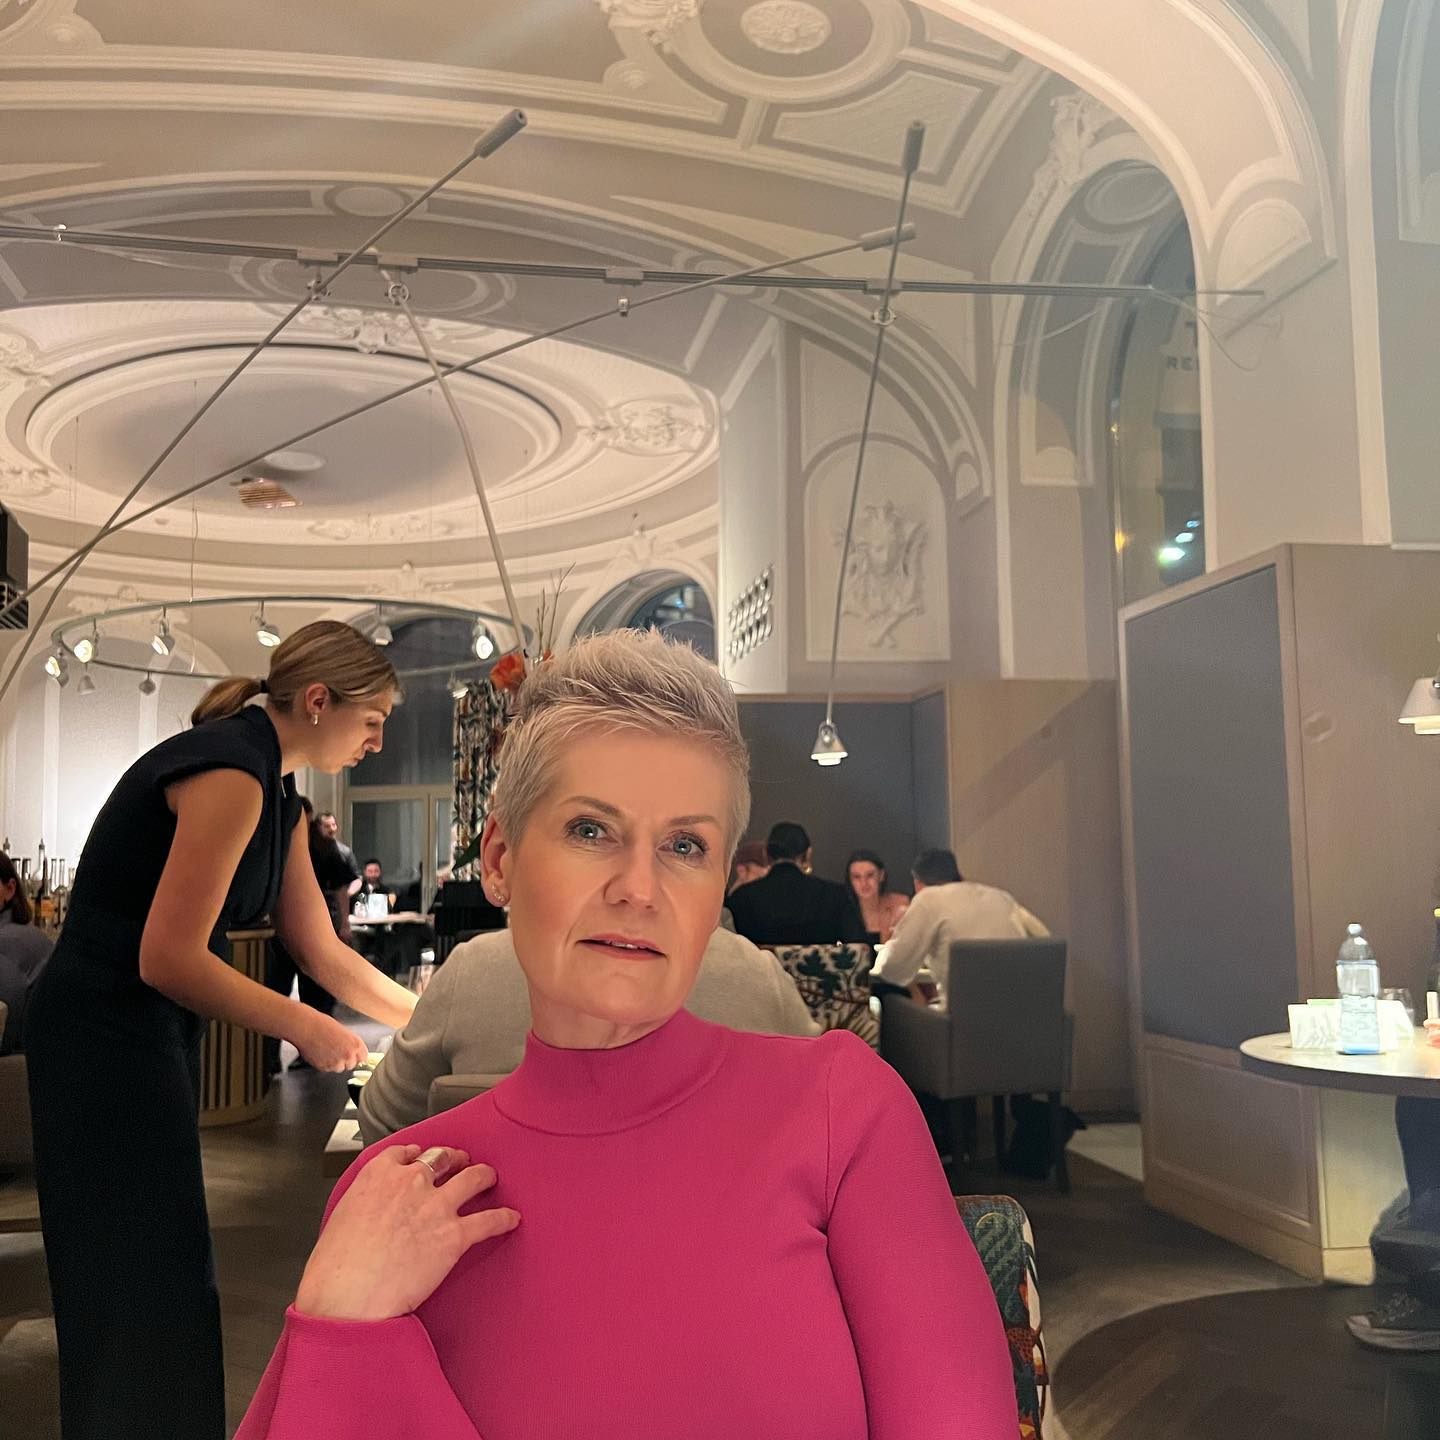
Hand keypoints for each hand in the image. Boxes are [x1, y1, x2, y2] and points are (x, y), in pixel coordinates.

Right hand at [293, 1008, 369, 1071]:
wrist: (307, 1028)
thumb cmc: (323, 1025)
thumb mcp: (344, 1032)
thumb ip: (351, 1044)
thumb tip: (354, 1052)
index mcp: (356, 1045)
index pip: (363, 1057)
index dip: (357, 1055)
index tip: (353, 1054)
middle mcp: (348, 1055)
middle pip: (351, 1065)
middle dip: (345, 1060)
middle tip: (337, 1050)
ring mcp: (336, 1063)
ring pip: (339, 1068)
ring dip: (335, 1063)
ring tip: (327, 1050)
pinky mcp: (325, 1067)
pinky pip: (328, 1069)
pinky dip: (325, 1064)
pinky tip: (321, 1053)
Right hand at [295, 1146, 519, 1320]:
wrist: (346, 1299)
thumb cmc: (334, 1270)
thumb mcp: (341, 1218)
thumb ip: (364, 1205)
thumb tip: (370, 1214)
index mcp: (378, 1175)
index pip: (406, 1153)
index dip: (418, 1155)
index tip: (422, 1158)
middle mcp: (411, 1183)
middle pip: (442, 1158)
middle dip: (454, 1158)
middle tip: (460, 1163)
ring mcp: (436, 1207)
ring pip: (472, 1177)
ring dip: (484, 1175)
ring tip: (490, 1177)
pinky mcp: (454, 1236)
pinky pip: (488, 1220)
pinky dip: (503, 1219)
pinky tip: (512, 1219)